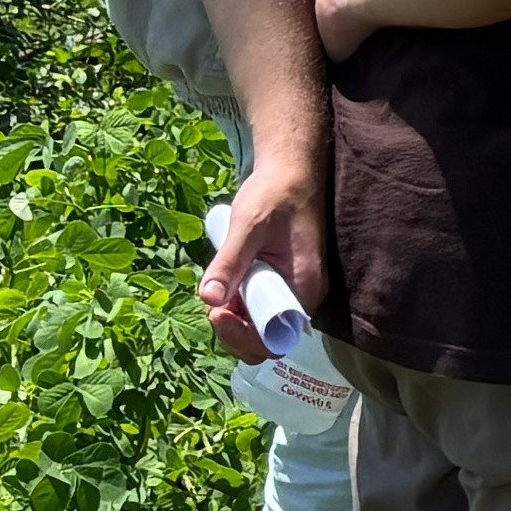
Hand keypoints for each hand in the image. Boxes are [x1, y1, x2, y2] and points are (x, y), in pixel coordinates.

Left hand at [206, 147, 326, 363]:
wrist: (291, 171)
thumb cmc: (275, 193)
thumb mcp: (247, 226)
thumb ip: (229, 263)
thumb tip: (208, 299)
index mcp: (303, 287)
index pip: (275, 338)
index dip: (243, 336)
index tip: (217, 313)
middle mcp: (301, 296)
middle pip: (266, 338)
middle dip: (234, 330)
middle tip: (212, 305)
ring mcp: (291, 289)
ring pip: (259, 323)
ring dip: (233, 315)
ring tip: (216, 289)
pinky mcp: (280, 281)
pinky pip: (258, 305)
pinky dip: (237, 302)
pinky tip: (224, 283)